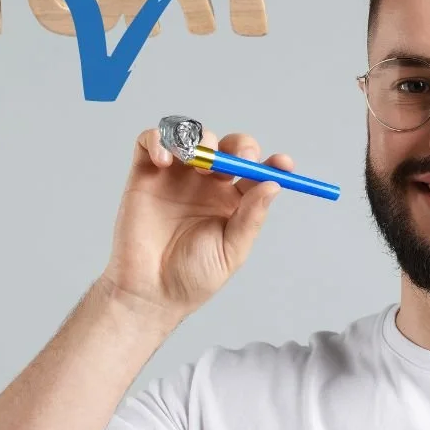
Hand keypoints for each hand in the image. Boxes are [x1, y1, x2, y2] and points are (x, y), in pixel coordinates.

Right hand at [98, 128, 289, 322]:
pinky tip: (165, 161)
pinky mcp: (145, 174)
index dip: (272, 163)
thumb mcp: (231, 250)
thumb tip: (273, 185)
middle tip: (241, 159)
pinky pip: (151, 142)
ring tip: (200, 164)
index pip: (255, 171)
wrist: (149, 293)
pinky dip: (159, 139)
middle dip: (239, 146)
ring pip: (193, 136)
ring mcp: (176, 177)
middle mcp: (207, 184)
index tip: (284, 165)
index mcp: (232, 201)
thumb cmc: (191, 278)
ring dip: (202, 140)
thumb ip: (251, 217)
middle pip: (228, 147)